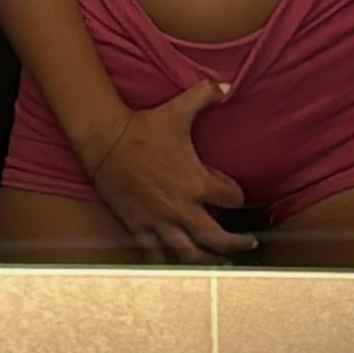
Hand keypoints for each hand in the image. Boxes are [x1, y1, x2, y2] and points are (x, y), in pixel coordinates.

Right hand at [90, 82, 258, 263]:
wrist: (106, 141)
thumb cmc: (145, 127)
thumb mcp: (179, 108)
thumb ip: (207, 94)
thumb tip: (228, 85)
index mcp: (198, 183)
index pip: (232, 198)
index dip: (238, 195)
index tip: (235, 194)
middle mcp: (182, 209)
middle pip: (217, 238)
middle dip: (235, 244)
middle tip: (247, 245)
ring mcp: (159, 221)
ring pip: (190, 253)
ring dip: (207, 260)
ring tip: (219, 264)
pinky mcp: (138, 226)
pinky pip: (156, 254)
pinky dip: (168, 261)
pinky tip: (176, 266)